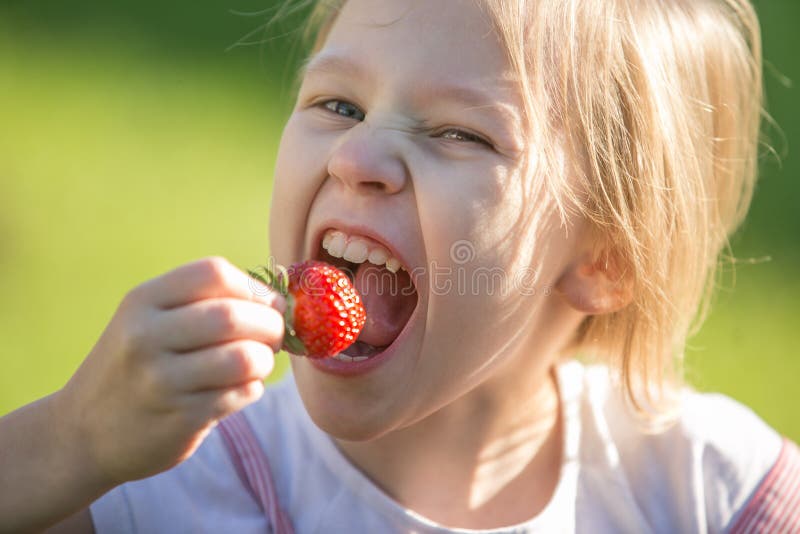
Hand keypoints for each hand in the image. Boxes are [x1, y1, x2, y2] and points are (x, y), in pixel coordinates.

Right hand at [56, 256, 284, 484]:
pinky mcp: (180, 418)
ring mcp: (161, 380)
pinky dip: (252, 388)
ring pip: (245, 358)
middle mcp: (147, 336)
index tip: (267, 304)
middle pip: (234, 316)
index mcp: (143, 301)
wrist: (83, 433)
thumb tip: (279, 301)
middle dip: (270, 325)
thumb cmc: (136, 365)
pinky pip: (241, 394)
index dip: (254, 288)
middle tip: (274, 336)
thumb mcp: (149, 320)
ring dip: (265, 360)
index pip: (214, 273)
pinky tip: (237, 389)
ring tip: (257, 364)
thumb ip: (203, 303)